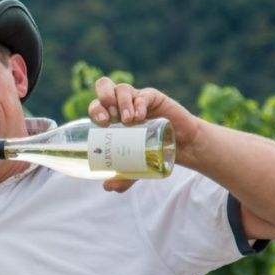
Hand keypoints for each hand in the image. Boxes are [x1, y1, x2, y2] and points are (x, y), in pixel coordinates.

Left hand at [88, 76, 201, 190]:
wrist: (179, 147)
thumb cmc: (151, 153)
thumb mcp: (134, 167)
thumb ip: (122, 177)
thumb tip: (107, 187)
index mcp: (111, 116)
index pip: (96, 105)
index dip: (95, 110)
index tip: (101, 123)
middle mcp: (121, 104)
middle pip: (104, 88)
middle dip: (102, 99)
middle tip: (108, 118)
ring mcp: (137, 99)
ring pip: (122, 89)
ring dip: (121, 103)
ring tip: (128, 121)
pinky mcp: (154, 98)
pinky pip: (143, 94)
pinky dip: (139, 103)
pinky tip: (140, 116)